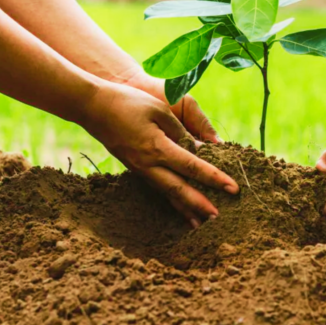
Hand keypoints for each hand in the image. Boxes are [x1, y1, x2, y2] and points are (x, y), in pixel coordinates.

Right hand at [79, 81, 238, 227]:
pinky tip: (179, 206)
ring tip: (201, 223)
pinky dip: (171, 199)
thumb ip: (180, 131)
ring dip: (185, 208)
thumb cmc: (129, 103)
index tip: (233, 188)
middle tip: (219, 218)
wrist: (93, 107)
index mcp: (158, 147)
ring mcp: (140, 168)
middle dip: (200, 205)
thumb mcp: (159, 110)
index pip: (193, 167)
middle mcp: (149, 164)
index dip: (215, 179)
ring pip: (167, 193)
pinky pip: (158, 187)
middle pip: (179, 190)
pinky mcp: (135, 168)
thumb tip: (198, 150)